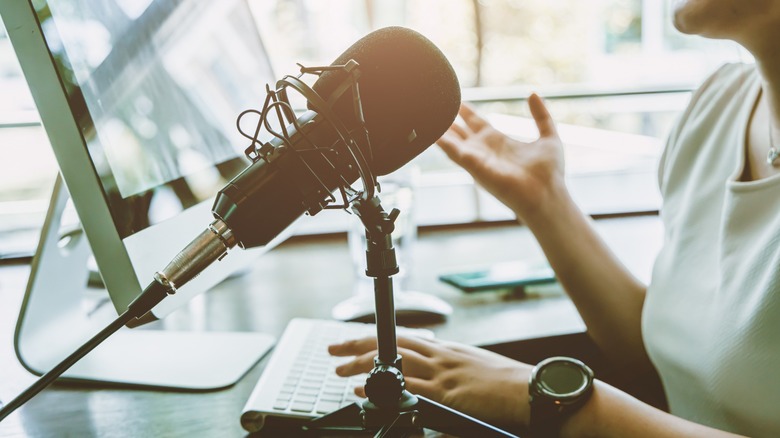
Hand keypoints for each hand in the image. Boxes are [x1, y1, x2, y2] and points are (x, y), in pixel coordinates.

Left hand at [329, 335, 531, 429]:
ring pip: (394, 360)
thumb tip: (437, 377)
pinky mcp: (448, 393)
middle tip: (336, 349)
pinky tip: (365, 389)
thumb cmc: (511, 383)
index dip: (377, 338)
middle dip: (359, 345)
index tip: (357, 341)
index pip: (404, 337)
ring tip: (340, 368)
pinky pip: (408, 387)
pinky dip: (383, 386)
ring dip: (362, 364)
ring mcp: (443, 373)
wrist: (532, 390)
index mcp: (449, 350)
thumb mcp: (478, 369)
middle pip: (391, 343)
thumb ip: (454, 370)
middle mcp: (442, 356)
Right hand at [435, 94, 564, 218]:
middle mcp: (485, 151)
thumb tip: (532, 93)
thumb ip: (541, 116)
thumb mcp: (548, 136)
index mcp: (499, 142)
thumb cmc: (550, 174)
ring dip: (440, 130)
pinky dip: (441, 142)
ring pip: (452, 142)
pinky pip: (453, 152)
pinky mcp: (475, 166)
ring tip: (426, 116)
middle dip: (447, 120)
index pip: (477, 124)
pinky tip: (431, 132)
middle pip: (460, 132)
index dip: (466, 112)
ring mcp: (478, 159)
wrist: (548, 195)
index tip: (457, 101)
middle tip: (435, 105)